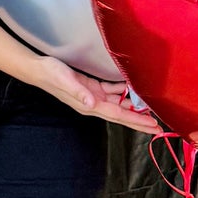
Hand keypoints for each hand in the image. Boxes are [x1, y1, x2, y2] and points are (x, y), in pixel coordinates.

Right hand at [31, 55, 160, 133]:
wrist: (39, 70)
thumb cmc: (51, 74)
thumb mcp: (65, 81)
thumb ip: (79, 92)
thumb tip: (92, 104)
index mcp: (89, 105)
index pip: (117, 115)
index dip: (135, 121)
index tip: (151, 126)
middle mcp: (93, 103)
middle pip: (121, 114)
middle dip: (139, 121)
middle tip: (158, 126)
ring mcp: (93, 96)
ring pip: (118, 105)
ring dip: (134, 108)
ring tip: (150, 110)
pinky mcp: (92, 88)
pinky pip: (112, 92)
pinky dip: (123, 92)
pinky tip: (132, 90)